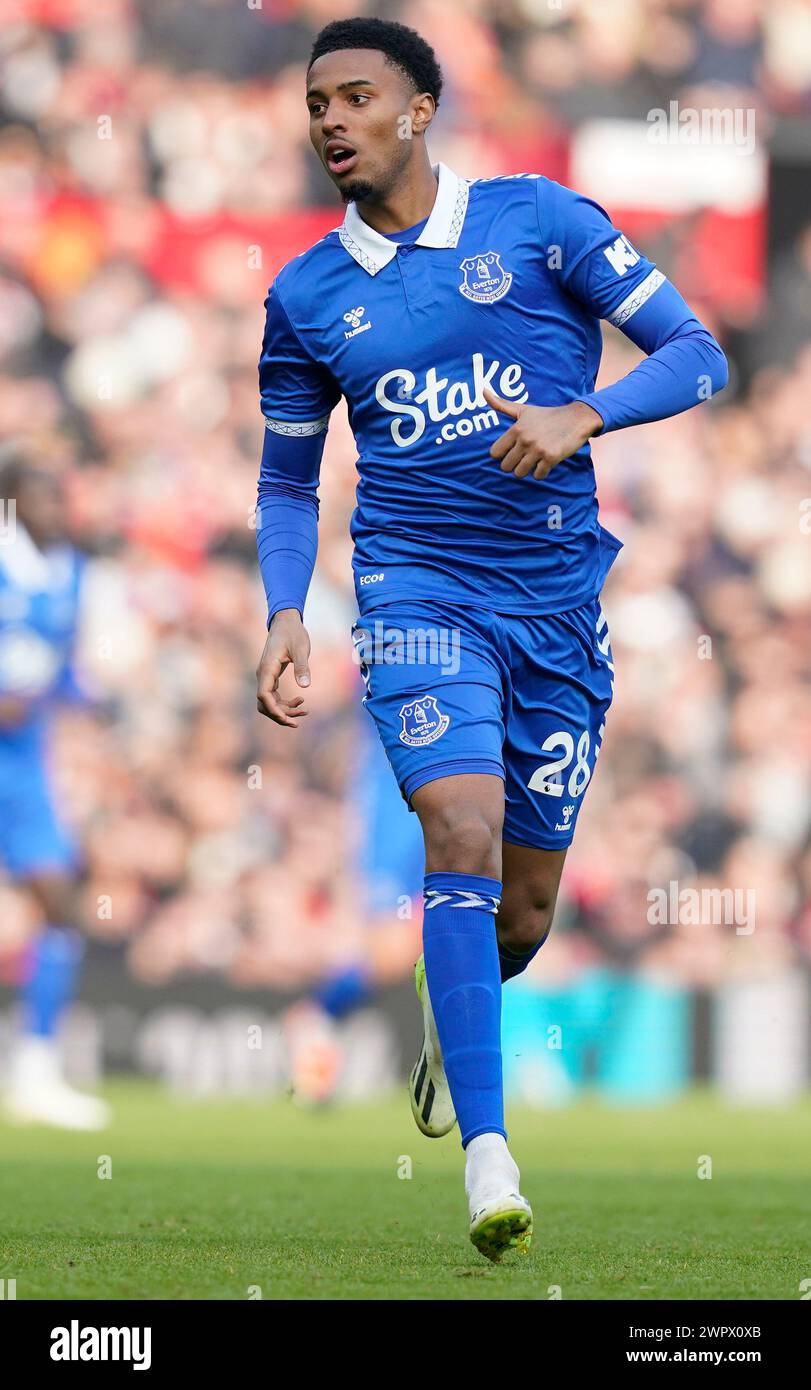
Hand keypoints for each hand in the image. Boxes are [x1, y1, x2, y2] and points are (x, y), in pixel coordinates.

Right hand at [256, 609, 310, 727]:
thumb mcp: (300, 648)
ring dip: (284, 710)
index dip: (274, 710)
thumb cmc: (293, 633)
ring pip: (270, 702)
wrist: (285, 621)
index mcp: (267, 669)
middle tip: (299, 720)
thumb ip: (302, 666)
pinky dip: (285, 703)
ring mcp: (266, 676)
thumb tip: (305, 685)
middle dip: (280, 715)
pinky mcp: (271, 676)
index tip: (287, 719)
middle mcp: (263, 675)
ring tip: (305, 711)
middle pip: (264, 704)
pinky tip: (300, 700)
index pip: (264, 695)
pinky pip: (274, 696)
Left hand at [483, 388, 603, 480]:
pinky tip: (545, 463)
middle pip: (506, 467)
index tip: (511, 451)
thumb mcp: (523, 409)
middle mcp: (525, 440)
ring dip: (526, 470)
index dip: (502, 454)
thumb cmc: (547, 415)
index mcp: (516, 429)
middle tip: (524, 458)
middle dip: (513, 465)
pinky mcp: (551, 458)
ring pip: (520, 473)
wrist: (576, 418)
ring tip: (534, 461)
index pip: (495, 453)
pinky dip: (541, 473)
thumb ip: (502, 404)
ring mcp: (537, 449)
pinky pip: (538, 476)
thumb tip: (483, 391)